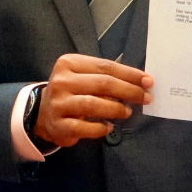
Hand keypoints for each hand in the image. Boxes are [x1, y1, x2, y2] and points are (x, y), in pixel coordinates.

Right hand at [34, 54, 152, 148]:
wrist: (43, 113)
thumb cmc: (71, 92)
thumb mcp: (82, 76)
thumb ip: (104, 76)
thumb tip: (139, 82)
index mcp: (68, 63)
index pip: (104, 66)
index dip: (129, 74)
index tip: (147, 81)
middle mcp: (61, 81)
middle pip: (102, 84)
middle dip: (129, 91)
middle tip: (145, 97)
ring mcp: (58, 103)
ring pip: (93, 104)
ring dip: (116, 109)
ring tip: (128, 112)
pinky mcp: (59, 124)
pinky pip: (85, 128)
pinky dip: (101, 128)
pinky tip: (109, 126)